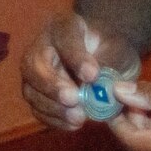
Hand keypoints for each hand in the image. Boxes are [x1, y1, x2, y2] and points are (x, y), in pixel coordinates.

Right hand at [21, 12, 120, 131]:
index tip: (93, 75)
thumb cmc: (112, 50)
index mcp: (64, 26)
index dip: (75, 56)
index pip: (63, 36)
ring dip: (52, 106)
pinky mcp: (35, 93)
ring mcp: (34, 71)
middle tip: (74, 99)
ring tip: (79, 118)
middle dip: (52, 84)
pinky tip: (73, 125)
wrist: (106, 62)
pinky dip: (53, 119)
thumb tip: (98, 84)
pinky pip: (36, 108)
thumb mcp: (119, 51)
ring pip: (30, 89)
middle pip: (34, 63)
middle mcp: (42, 45)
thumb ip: (110, 63)